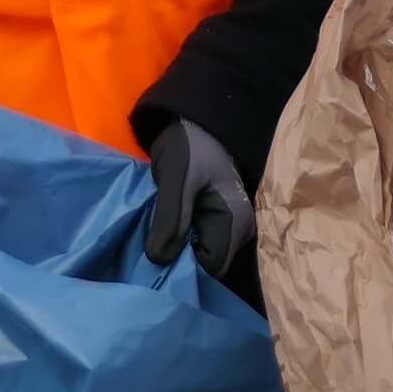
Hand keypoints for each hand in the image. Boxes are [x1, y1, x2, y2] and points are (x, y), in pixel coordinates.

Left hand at [144, 117, 254, 273]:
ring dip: (179, 251)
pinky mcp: (219, 221)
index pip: (212, 267)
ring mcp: (232, 227)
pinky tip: (165, 233)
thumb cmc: (189, 148)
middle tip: (152, 249)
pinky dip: (182, 241)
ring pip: (203, 255)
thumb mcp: (175, 181)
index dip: (185, 267)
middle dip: (181, 261)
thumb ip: (169, 219)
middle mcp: (241, 231)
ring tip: (156, 240)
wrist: (196, 124)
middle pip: (209, 265)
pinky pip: (200, 242)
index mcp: (236, 222)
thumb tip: (158, 261)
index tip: (158, 257)